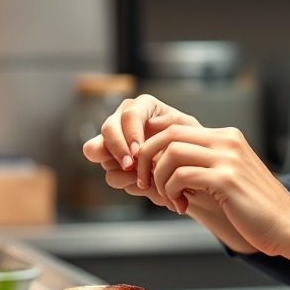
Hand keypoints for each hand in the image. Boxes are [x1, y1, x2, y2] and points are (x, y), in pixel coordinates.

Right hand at [82, 94, 202, 212]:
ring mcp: (117, 143)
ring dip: (119, 167)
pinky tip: (141, 183)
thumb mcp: (188, 131)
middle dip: (118, 148)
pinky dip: (123, 180)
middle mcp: (124, 121)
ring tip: (141, 177)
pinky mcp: (115, 164)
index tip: (139, 152)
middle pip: (108, 129)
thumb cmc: (190, 144)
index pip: (129, 115)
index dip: (131, 134)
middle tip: (131, 165)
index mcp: (142, 107)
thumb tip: (152, 122)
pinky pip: (110, 173)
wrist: (190, 170)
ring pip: (99, 151)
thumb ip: (172, 124)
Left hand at [135, 122, 289, 259]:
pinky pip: (181, 176)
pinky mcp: (226, 178)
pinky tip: (182, 206)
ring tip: (170, 200)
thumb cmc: (254, 209)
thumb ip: (202, 165)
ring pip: (171, 153)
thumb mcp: (227, 177)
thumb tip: (161, 165)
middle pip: (168, 134)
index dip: (153, 146)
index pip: (176, 127)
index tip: (146, 169)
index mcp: (227, 137)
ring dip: (159, 179)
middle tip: (145, 183)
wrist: (287, 226)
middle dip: (147, 159)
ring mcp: (228, 157)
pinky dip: (172, 192)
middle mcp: (227, 140)